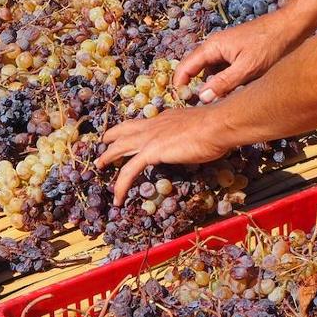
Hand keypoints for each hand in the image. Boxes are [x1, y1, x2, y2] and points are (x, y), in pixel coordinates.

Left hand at [94, 106, 231, 207]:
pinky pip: (129, 171)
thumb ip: (191, 134)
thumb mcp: (201, 127)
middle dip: (111, 138)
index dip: (131, 129)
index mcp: (164, 118)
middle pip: (124, 131)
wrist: (218, 125)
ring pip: (120, 148)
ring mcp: (150, 138)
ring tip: (99, 166)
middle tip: (102, 145)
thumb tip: (196, 140)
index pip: (142, 123)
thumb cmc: (217, 127)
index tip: (126, 133)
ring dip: (108, 157)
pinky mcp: (151, 152)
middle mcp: (153, 125)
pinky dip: (121, 185)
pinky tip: (118, 198)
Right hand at [173, 10, 300, 102]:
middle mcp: (215, 47)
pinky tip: (234, 92)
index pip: (186, 67)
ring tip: (219, 102)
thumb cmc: (270, 44)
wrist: (292, 26)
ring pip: (212, 72)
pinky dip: (226, 81)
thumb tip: (201, 97)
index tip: (180, 101)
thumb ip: (223, 83)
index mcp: (212, 47)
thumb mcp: (246, 68)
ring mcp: (227, 50)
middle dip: (196, 87)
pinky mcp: (238, 54)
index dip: (179, 84)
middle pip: (197, 70)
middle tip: (200, 107)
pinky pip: (224, 70)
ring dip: (213, 86)